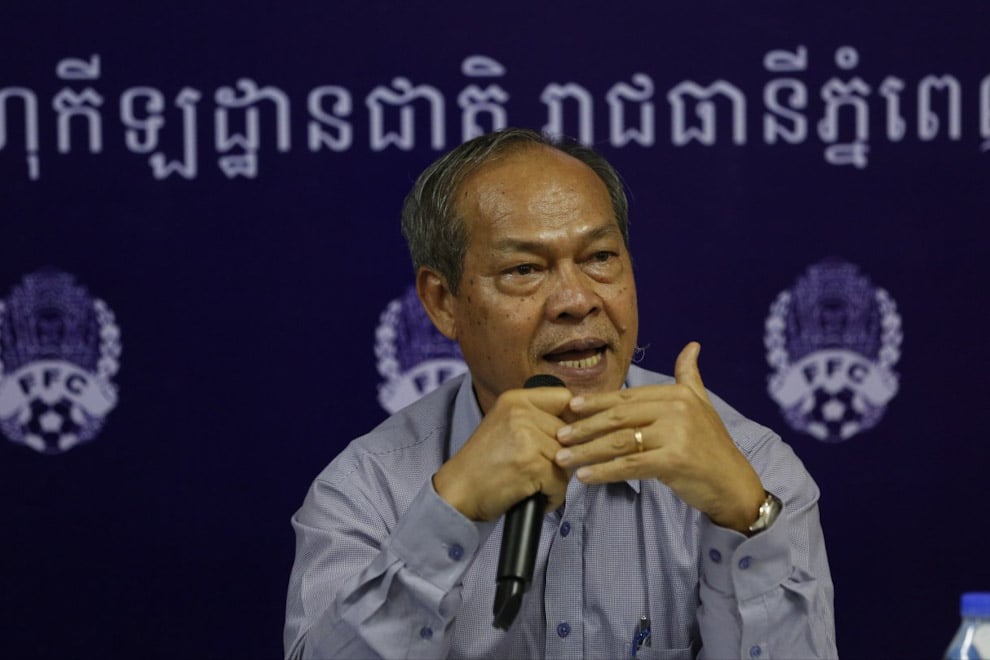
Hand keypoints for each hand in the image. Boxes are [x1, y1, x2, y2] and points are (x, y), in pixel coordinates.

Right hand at [433, 385, 572, 521]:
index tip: (562, 439)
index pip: (565, 398)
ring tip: (532, 484)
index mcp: (515, 399)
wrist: (457, 491)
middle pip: (571, 434)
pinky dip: (551, 497)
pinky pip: (561, 484)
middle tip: (535, 470)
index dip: (572, 421)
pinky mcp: (531, 465)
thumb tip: (581, 419)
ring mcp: (527, 438)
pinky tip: (532, 496)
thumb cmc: (483, 464)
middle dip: (561, 458)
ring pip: (568, 461)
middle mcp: (521, 413)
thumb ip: (537, 417)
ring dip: (555, 480)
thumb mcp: (505, 425)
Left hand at [553, 342, 764, 531]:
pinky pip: (629, 466)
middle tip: (559, 435)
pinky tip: (585, 477)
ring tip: (563, 458)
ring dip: (587, 451)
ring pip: (620, 442)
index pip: (626, 397)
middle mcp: (676, 409)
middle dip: (584, 427)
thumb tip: (692, 346)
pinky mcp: (674, 460)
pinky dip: (604, 472)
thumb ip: (689, 376)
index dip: (596, 403)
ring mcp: (676, 434)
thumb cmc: (712, 446)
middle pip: (619, 418)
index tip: (569, 408)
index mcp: (677, 394)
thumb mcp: (701, 405)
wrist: (733, 483)